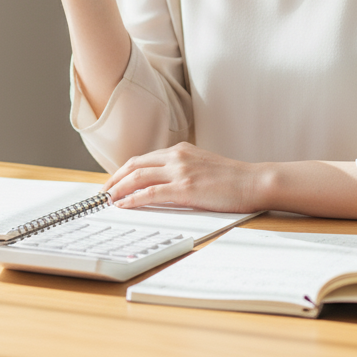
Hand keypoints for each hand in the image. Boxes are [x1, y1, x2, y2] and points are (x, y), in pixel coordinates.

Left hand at [103, 143, 265, 212]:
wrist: (253, 181)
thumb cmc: (232, 179)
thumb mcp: (202, 167)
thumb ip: (182, 170)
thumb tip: (161, 185)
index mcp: (180, 150)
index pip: (143, 159)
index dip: (123, 171)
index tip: (113, 183)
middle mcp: (177, 156)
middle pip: (134, 165)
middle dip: (115, 179)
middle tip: (103, 193)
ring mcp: (181, 171)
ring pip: (138, 176)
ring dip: (118, 189)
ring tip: (107, 200)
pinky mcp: (185, 187)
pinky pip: (150, 192)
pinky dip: (133, 199)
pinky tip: (123, 205)